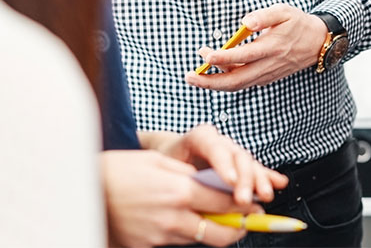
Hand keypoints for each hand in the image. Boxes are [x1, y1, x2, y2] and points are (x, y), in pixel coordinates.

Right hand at [101, 150, 257, 247]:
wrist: (82, 192)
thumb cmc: (119, 170)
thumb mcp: (159, 162)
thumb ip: (190, 173)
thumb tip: (214, 181)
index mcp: (180, 191)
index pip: (227, 203)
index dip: (247, 205)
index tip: (257, 205)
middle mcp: (172, 217)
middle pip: (220, 232)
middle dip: (239, 227)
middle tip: (247, 220)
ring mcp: (158, 236)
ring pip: (199, 238)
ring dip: (211, 229)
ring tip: (216, 217)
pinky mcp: (144, 247)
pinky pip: (174, 242)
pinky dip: (183, 233)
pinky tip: (178, 219)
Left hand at [145, 125, 286, 206]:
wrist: (170, 152)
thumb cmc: (166, 161)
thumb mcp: (165, 167)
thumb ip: (180, 179)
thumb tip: (188, 200)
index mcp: (200, 137)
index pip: (214, 146)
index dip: (224, 164)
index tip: (229, 181)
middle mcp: (220, 141)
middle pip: (238, 156)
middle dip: (245, 178)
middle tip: (244, 199)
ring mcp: (232, 151)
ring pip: (249, 163)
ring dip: (259, 180)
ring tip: (265, 195)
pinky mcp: (238, 164)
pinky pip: (256, 169)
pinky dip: (268, 176)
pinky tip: (279, 182)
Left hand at [185, 4, 327, 90]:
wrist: (317, 42)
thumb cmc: (298, 23)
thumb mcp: (284, 11)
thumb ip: (264, 15)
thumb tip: (245, 23)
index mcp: (273, 46)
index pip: (245, 56)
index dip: (225, 58)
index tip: (207, 55)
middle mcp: (269, 64)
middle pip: (237, 80)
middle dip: (211, 81)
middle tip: (190, 76)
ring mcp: (268, 74)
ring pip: (238, 85)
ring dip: (215, 84)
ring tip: (196, 76)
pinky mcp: (267, 78)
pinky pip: (244, 84)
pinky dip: (227, 83)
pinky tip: (215, 74)